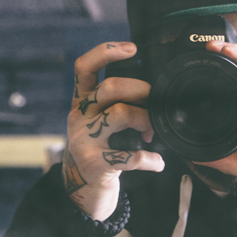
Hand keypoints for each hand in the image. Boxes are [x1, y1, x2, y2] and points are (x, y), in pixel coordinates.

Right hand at [65, 42, 164, 219]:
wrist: (80, 188)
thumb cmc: (98, 149)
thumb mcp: (97, 123)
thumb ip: (115, 106)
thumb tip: (154, 95)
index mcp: (80, 102)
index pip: (83, 67)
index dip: (105, 52)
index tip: (132, 48)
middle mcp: (79, 117)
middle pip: (110, 88)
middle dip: (141, 90)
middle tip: (156, 101)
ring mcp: (85, 140)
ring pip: (121, 114)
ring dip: (146, 119)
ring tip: (154, 131)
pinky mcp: (95, 164)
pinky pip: (130, 156)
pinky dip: (151, 159)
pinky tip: (158, 162)